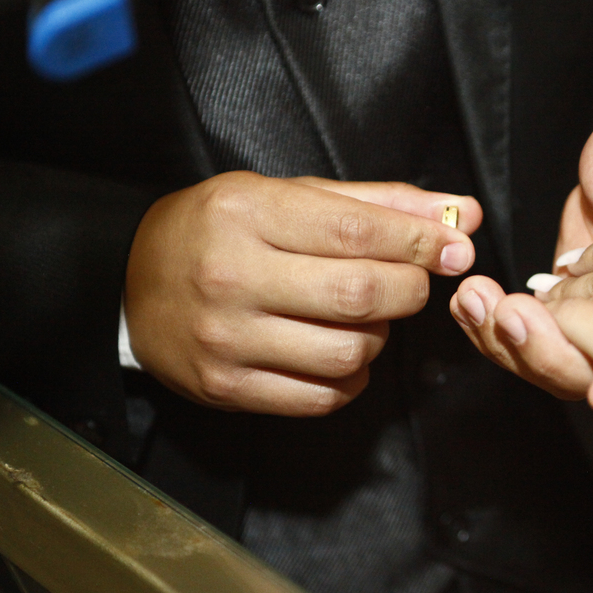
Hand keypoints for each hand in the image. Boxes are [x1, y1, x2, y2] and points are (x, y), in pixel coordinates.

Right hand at [125, 171, 481, 415]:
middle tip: (413, 283)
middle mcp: (231, 276)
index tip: (456, 248)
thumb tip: (462, 213)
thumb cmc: (221, 231)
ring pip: (347, 351)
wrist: (130, 282)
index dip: (420, 242)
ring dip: (379, 337)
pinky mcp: (227, 387)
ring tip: (364, 318)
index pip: (357, 231)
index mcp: (246, 213)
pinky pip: (321, 397)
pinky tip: (341, 353)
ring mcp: (227, 338)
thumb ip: (377, 203)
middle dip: (408, 290)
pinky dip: (351, 378)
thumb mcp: (288, 195)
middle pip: (359, 294)